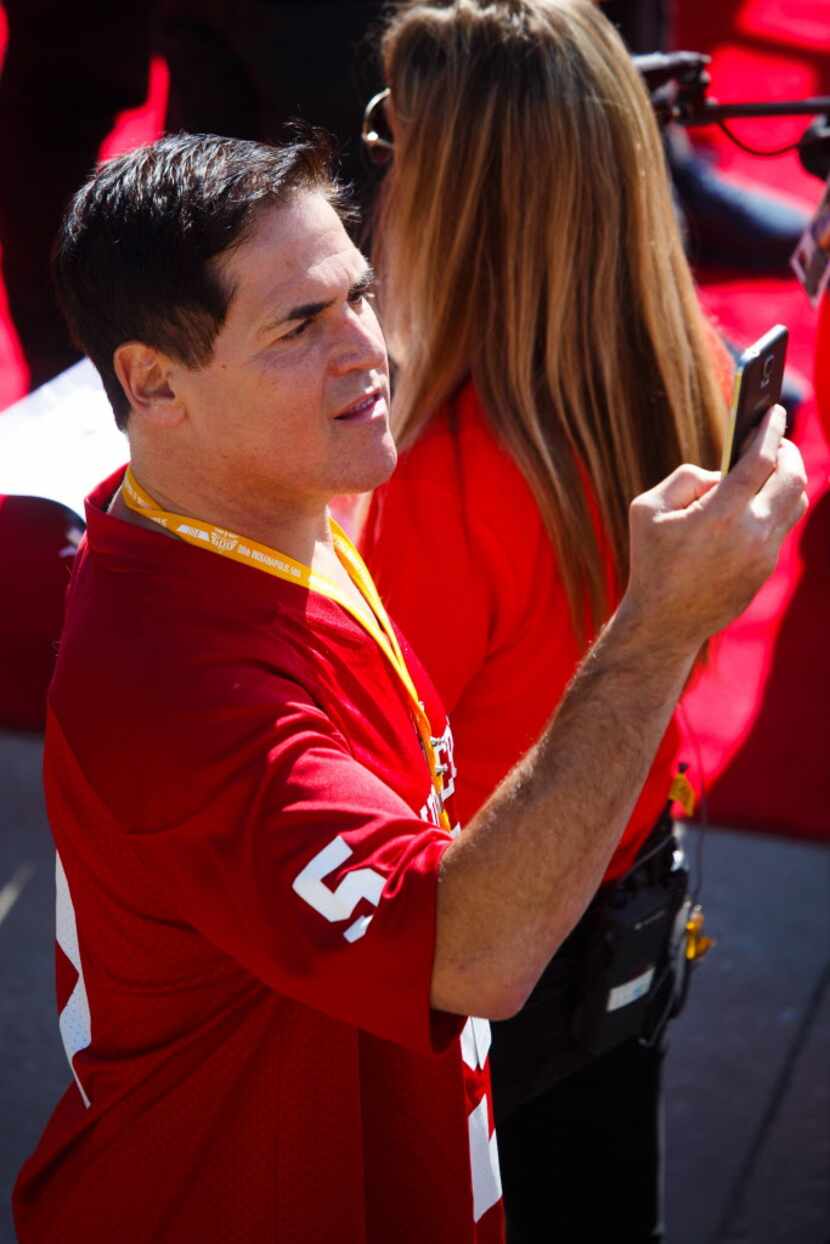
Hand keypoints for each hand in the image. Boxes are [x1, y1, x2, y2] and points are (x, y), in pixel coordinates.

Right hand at [623, 405, 807, 651]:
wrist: (664, 621)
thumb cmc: (651, 560)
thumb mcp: (647, 508)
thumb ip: (686, 478)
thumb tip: (721, 474)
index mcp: (720, 514)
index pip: (761, 460)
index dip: (769, 430)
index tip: (773, 411)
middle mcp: (751, 533)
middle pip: (792, 478)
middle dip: (787, 451)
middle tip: (775, 439)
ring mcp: (763, 554)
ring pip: (795, 502)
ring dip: (788, 477)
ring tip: (771, 466)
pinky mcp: (765, 569)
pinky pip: (780, 526)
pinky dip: (774, 504)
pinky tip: (757, 499)